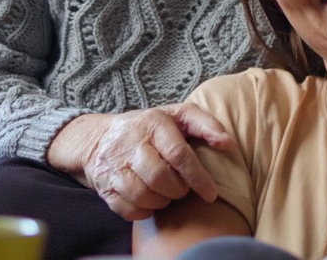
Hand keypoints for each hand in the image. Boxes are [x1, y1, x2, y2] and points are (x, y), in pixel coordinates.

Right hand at [51, 104, 233, 220]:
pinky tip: (150, 202)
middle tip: (182, 189)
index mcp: (153, 123)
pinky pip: (127, 209)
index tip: (211, 194)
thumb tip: (228, 143)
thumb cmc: (150, 128)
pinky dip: (143, 211)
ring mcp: (114, 166)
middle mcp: (130, 143)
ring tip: (167, 194)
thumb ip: (205, 124)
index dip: (198, 177)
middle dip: (178, 190)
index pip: (178, 154)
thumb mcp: (178, 115)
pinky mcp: (104, 187)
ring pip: (142, 195)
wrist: (99, 137)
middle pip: (159, 177)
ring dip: (161, 202)